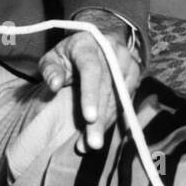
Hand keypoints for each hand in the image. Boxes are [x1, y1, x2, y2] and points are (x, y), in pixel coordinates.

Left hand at [38, 13, 140, 151]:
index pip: (91, 70)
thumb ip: (50, 70)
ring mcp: (126, 60)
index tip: (88, 117)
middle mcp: (111, 49)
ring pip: (119, 97)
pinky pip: (126, 100)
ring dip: (106, 122)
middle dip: (99, 119)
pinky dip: (114, 117)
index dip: (90, 94)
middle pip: (107, 88)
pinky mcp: (135, 72)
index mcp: (88, 44)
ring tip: (91, 143)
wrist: (94, 41)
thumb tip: (54, 85)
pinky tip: (101, 131)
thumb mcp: (53, 57)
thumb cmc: (69, 54)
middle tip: (91, 144)